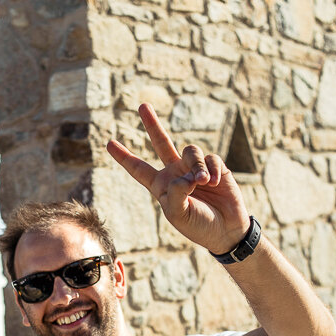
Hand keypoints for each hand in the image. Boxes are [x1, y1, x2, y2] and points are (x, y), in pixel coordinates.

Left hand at [107, 103, 251, 254]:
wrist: (226, 229)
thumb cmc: (198, 226)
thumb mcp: (179, 215)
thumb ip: (176, 193)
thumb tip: (185, 174)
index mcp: (161, 186)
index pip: (138, 169)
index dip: (124, 157)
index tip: (109, 143)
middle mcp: (175, 173)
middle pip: (161, 143)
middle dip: (152, 124)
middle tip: (142, 105)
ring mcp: (194, 168)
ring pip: (190, 151)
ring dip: (196, 165)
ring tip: (203, 182)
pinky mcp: (214, 166)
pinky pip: (210, 158)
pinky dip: (212, 169)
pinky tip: (215, 182)